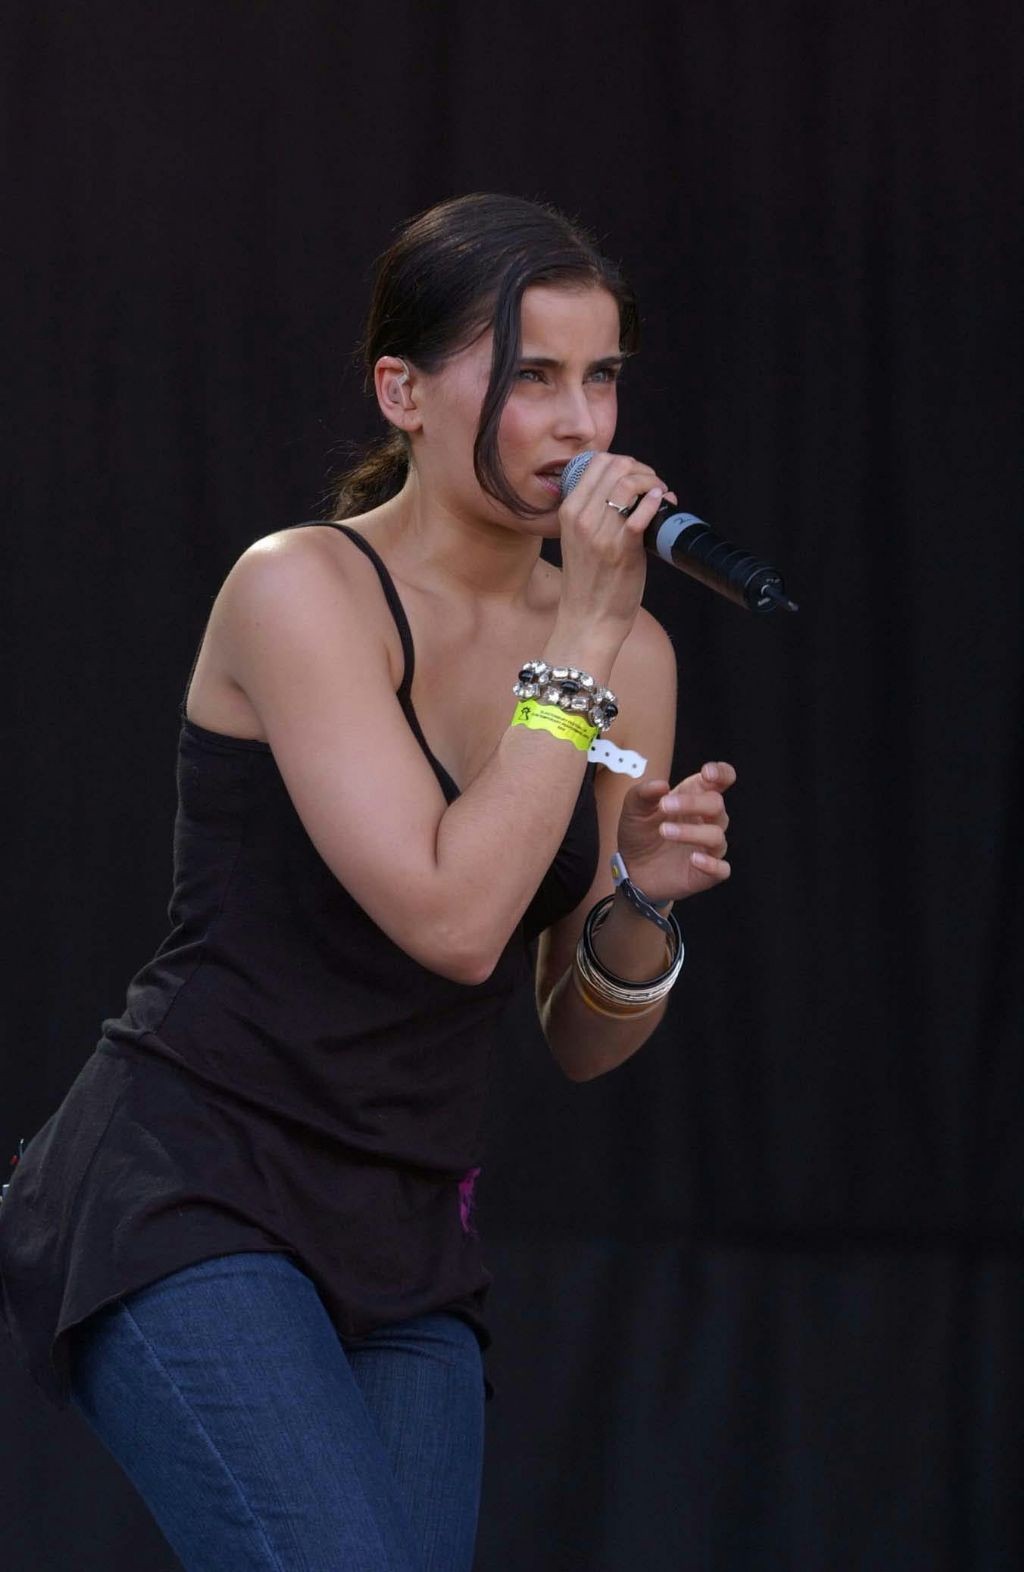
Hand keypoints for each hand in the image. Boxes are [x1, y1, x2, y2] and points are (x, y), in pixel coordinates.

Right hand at [555, 452, 676, 638]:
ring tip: (661, 496)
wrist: (588, 619)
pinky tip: (663, 503)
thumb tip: (631, 490)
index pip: (598, 462)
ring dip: (653, 483)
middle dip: (643, 470)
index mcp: (570, 511)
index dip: (626, 463)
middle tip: (654, 487)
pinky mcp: (621, 549)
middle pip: (617, 466)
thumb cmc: (589, 581)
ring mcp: (600, 533)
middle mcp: (582, 517)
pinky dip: (655, 502)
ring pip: (629, 483)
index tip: (639, 478)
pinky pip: (639, 513)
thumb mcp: (580, 539)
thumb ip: (596, 513)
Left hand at [614, 761, 735, 902]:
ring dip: (692, 832)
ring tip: (664, 831)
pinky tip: (694, 859)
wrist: (631, 870)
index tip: (707, 774)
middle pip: (716, 804)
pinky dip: (711, 864)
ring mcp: (709, 847)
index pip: (721, 780)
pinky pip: (722, 868)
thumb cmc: (639, 833)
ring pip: (716, 835)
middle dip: (693, 803)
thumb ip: (644, 793)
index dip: (721, 773)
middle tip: (665, 806)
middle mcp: (706, 820)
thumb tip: (661, 785)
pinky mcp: (707, 872)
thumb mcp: (633, 809)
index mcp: (694, 797)